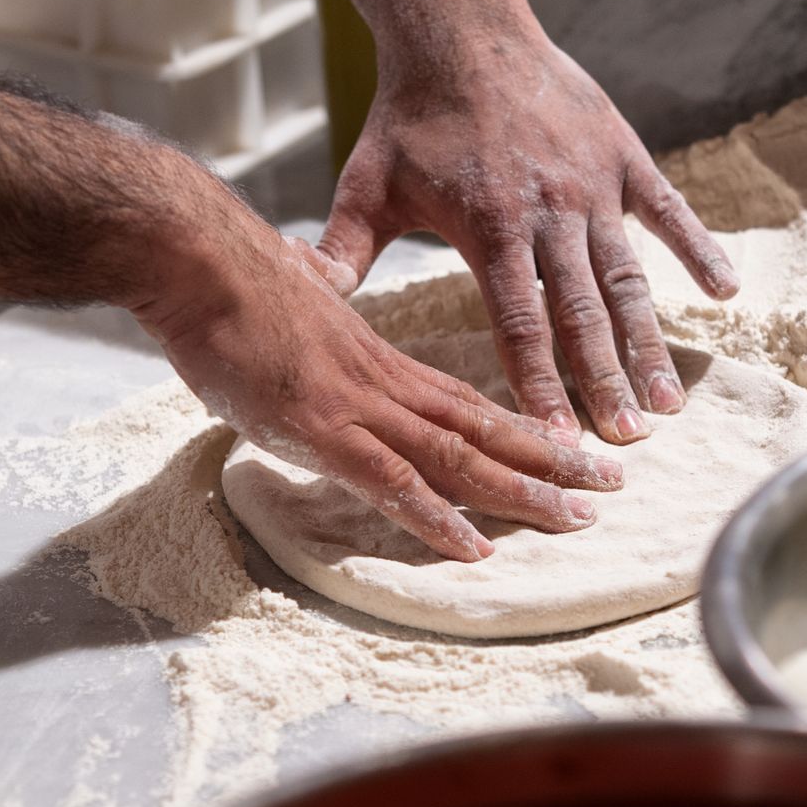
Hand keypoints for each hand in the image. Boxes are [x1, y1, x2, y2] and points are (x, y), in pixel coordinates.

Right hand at [129, 182, 622, 561]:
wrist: (195, 257)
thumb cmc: (228, 279)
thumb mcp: (290, 296)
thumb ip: (315, 302)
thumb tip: (312, 277)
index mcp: (379, 359)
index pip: (467, 400)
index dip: (521, 427)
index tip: (568, 449)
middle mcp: (384, 383)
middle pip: (485, 427)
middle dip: (553, 462)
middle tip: (611, 490)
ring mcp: (358, 407)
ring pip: (460, 456)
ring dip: (522, 492)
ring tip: (577, 520)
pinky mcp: (322, 430)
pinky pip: (394, 482)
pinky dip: (439, 519)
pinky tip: (476, 550)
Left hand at [316, 28, 738, 446]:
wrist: (462, 28)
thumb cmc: (409, 116)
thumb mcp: (367, 185)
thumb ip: (340, 250)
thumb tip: (303, 297)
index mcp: (489, 227)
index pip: (519, 324)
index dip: (540, 385)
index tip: (556, 439)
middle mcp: (548, 211)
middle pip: (582, 313)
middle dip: (605, 381)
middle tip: (628, 441)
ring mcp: (592, 183)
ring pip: (627, 276)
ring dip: (649, 340)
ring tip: (666, 402)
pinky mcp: (621, 153)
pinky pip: (668, 209)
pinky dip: (698, 249)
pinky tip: (725, 294)